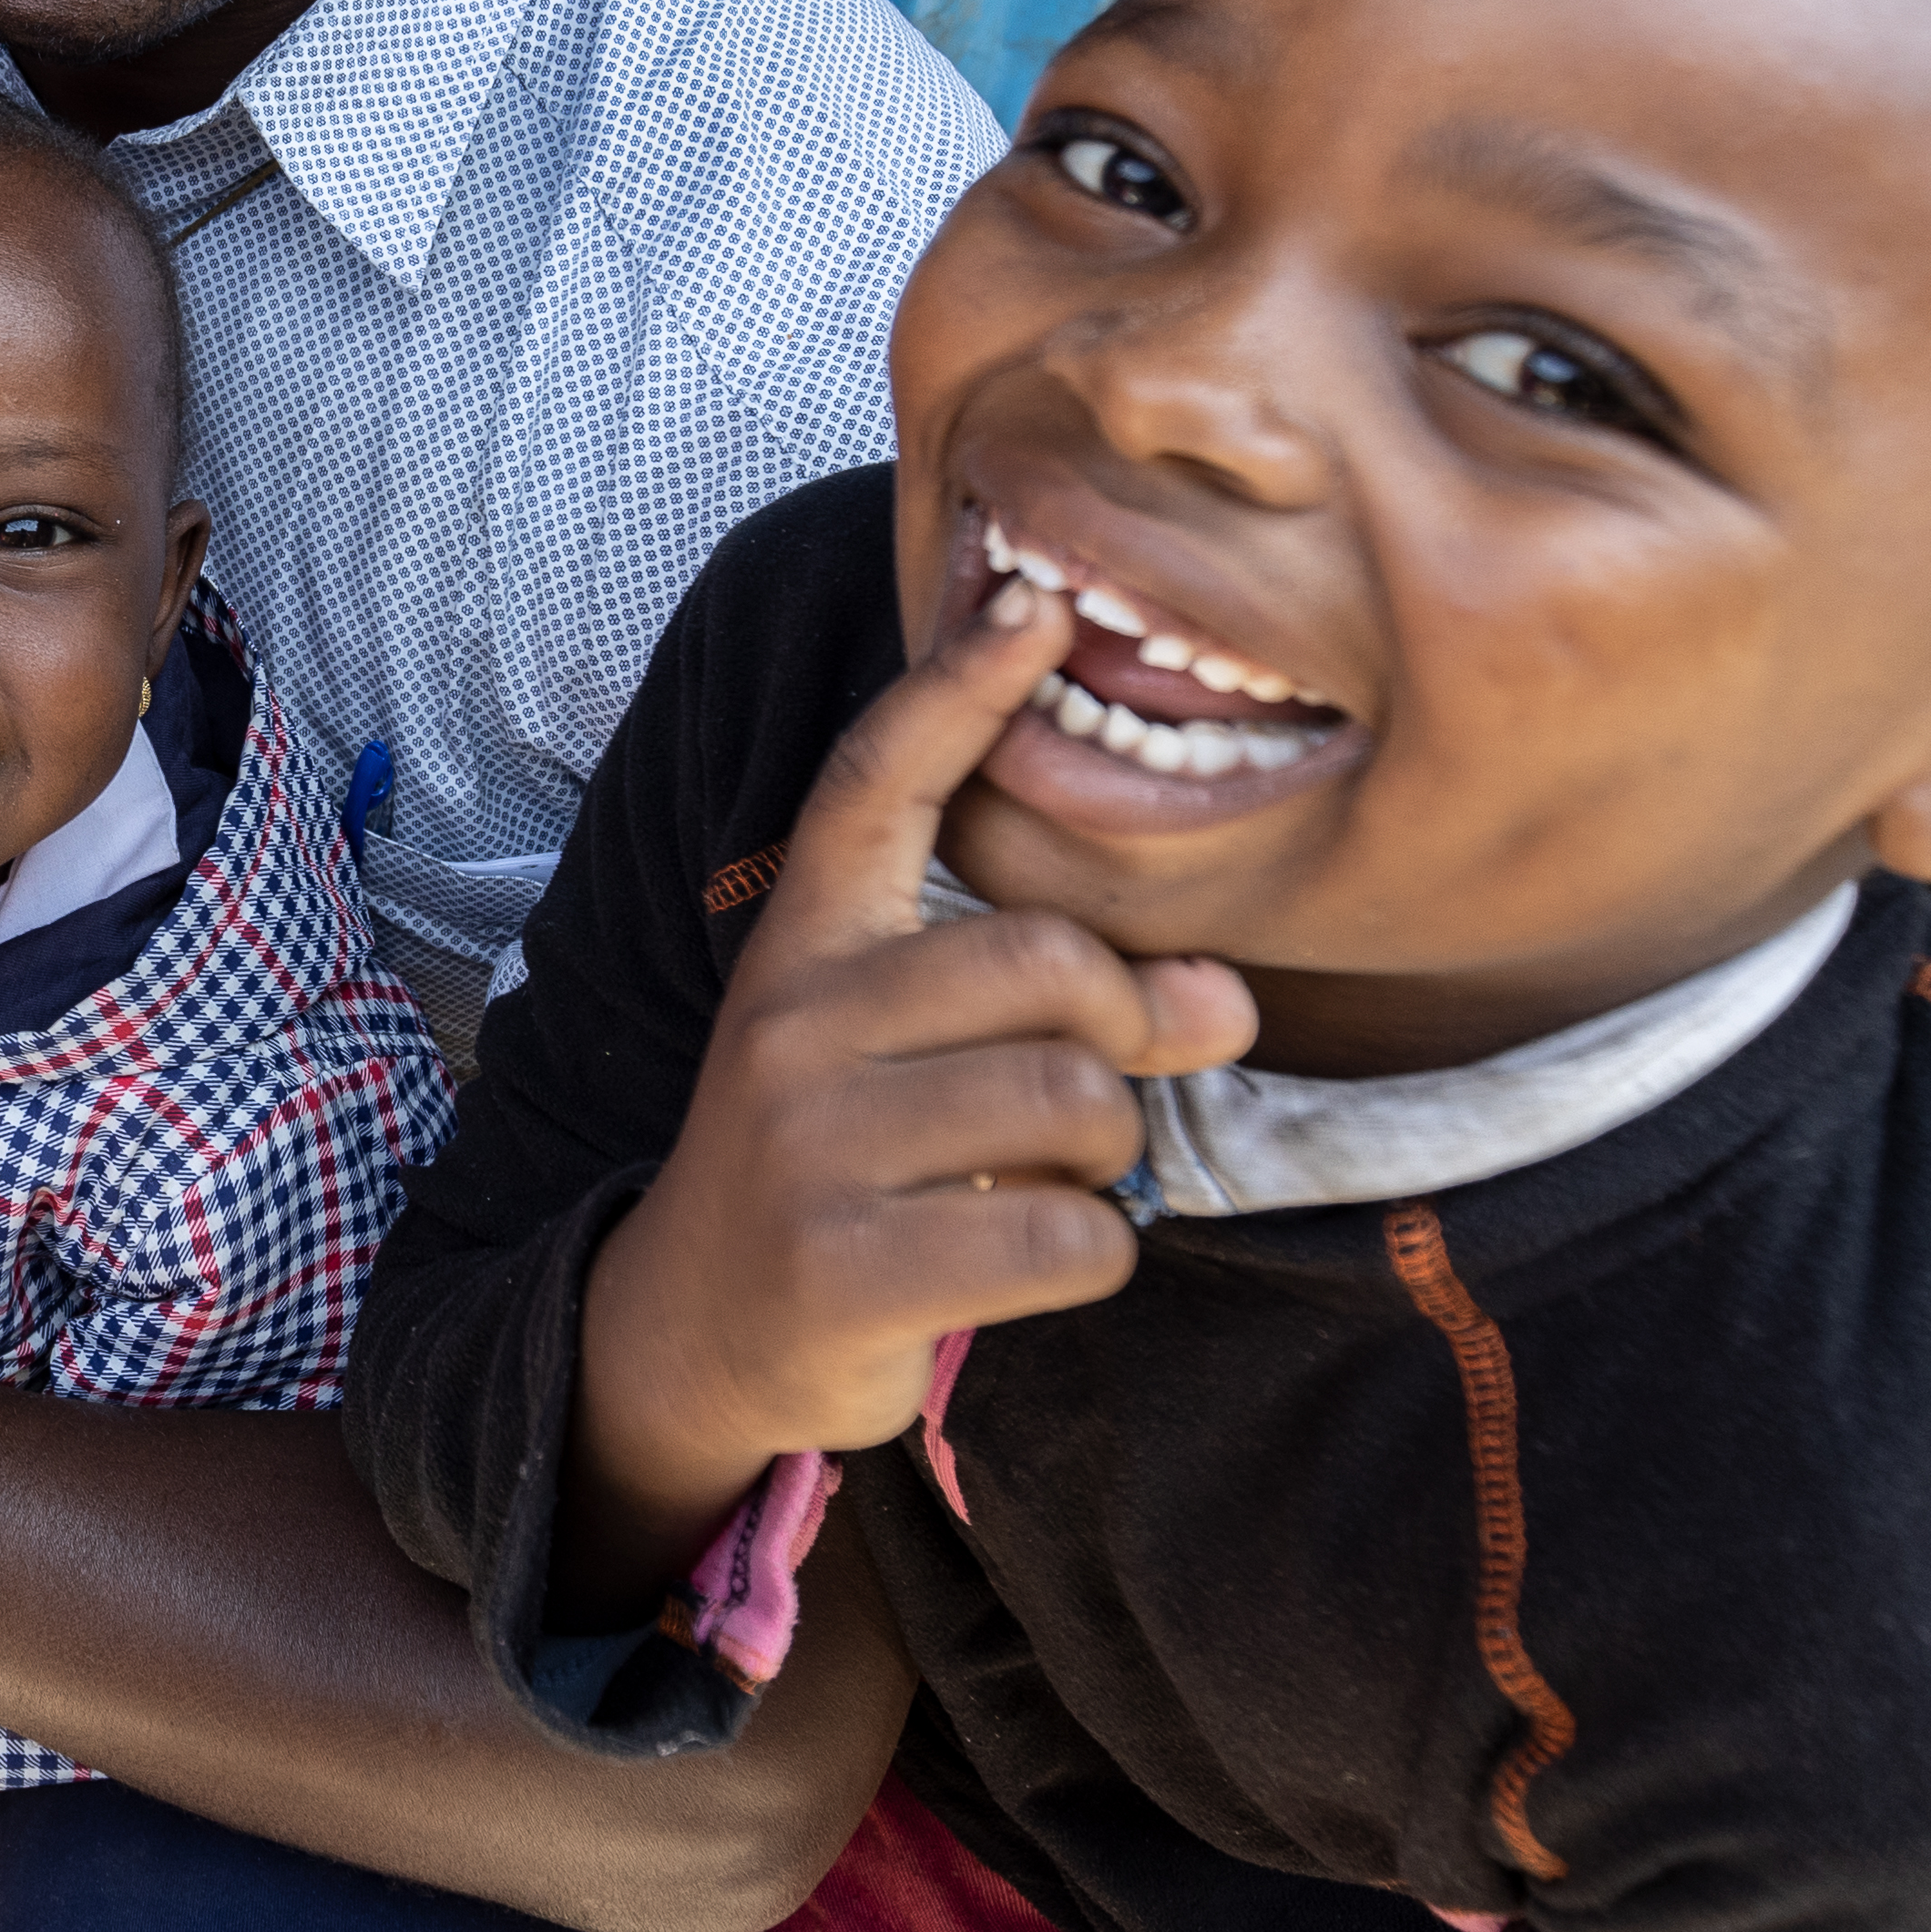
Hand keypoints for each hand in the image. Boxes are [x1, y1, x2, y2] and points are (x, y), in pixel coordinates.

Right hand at [560, 575, 1255, 1615]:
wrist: (695, 1330)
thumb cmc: (845, 1168)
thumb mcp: (921, 1061)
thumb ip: (1072, 1009)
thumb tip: (1235, 995)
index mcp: (804, 945)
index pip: (875, 786)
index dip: (957, 688)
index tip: (1034, 601)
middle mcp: (790, 1021)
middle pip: (1050, 963)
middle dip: (1123, 1034)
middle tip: (1092, 1095)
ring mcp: (807, 1141)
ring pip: (1075, 1101)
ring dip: (1108, 1158)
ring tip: (1042, 1183)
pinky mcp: (848, 1263)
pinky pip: (1071, 1234)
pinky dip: (1089, 1254)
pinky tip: (1015, 1262)